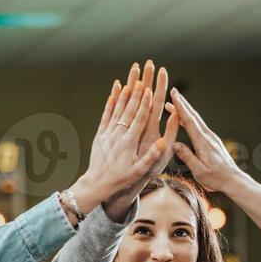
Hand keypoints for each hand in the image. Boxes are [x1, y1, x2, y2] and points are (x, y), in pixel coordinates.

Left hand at [105, 61, 178, 220]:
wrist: (97, 183)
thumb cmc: (121, 179)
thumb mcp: (139, 171)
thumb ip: (151, 156)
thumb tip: (163, 142)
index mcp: (130, 142)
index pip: (139, 118)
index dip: (144, 103)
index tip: (149, 89)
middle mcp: (118, 134)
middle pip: (129, 108)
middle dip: (136, 91)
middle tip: (142, 77)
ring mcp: (108, 132)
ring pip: (118, 109)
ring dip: (125, 93)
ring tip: (131, 79)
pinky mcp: (100, 133)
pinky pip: (106, 114)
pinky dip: (111, 102)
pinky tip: (114, 91)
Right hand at [166, 88, 248, 195]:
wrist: (233, 180)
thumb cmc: (217, 178)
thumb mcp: (199, 171)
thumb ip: (187, 157)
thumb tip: (174, 144)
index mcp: (203, 142)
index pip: (189, 121)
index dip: (181, 107)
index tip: (174, 95)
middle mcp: (208, 137)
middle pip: (193, 116)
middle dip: (183, 103)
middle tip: (173, 91)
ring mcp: (211, 138)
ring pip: (196, 120)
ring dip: (185, 111)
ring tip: (174, 104)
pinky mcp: (212, 141)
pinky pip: (199, 127)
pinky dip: (190, 120)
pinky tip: (185, 121)